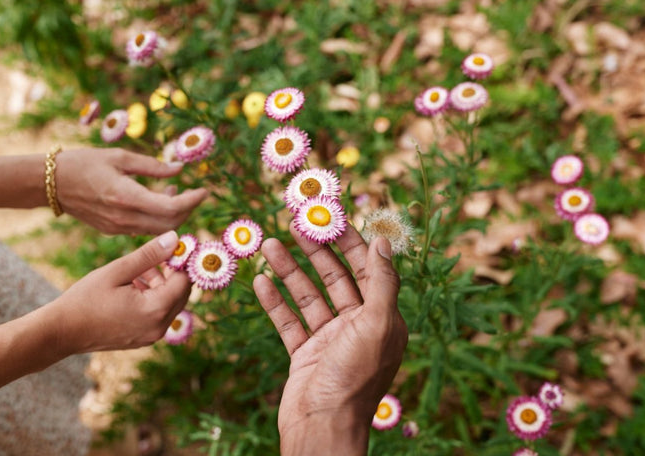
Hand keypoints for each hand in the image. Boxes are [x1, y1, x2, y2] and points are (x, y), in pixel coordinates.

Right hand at [44, 230, 191, 353]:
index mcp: (155, 309)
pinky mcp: (143, 339)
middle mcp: (159, 327)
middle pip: (181, 293)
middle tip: (153, 255)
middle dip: (171, 272)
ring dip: (160, 284)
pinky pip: (158, 315)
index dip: (181, 261)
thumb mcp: (118, 271)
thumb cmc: (85, 299)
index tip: (173, 245)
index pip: (184, 280)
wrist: (61, 332)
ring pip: (170, 304)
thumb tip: (174, 238)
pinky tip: (132, 287)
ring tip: (136, 271)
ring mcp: (152, 336)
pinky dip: (152, 298)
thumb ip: (149, 255)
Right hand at [55, 148, 207, 233]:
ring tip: (173, 191)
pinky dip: (158, 218)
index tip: (205, 190)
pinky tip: (156, 199)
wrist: (50, 184)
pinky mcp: (113, 230)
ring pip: (159, 230)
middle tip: (194, 193)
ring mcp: (118, 228)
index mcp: (126, 196)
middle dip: (188, 210)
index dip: (193, 201)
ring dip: (174, 215)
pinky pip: (145, 230)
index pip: (171, 207)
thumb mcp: (120, 157)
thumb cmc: (84, 163)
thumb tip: (180, 169)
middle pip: (170, 224)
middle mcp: (124, 218)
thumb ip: (153, 166)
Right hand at [253, 225, 407, 454]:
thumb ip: (382, 283)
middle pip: (336, 278)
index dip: (350, 241)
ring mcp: (329, 340)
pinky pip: (288, 321)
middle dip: (316, 250)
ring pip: (308, 296)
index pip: (367, 269)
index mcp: (381, 319)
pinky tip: (260, 281)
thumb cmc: (354, 378)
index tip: (332, 217)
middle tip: (295, 223)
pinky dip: (275, 301)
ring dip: (290, 270)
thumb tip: (383, 241)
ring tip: (269, 244)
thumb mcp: (376, 325)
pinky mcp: (305, 354)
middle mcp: (357, 326)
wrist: (321, 427)